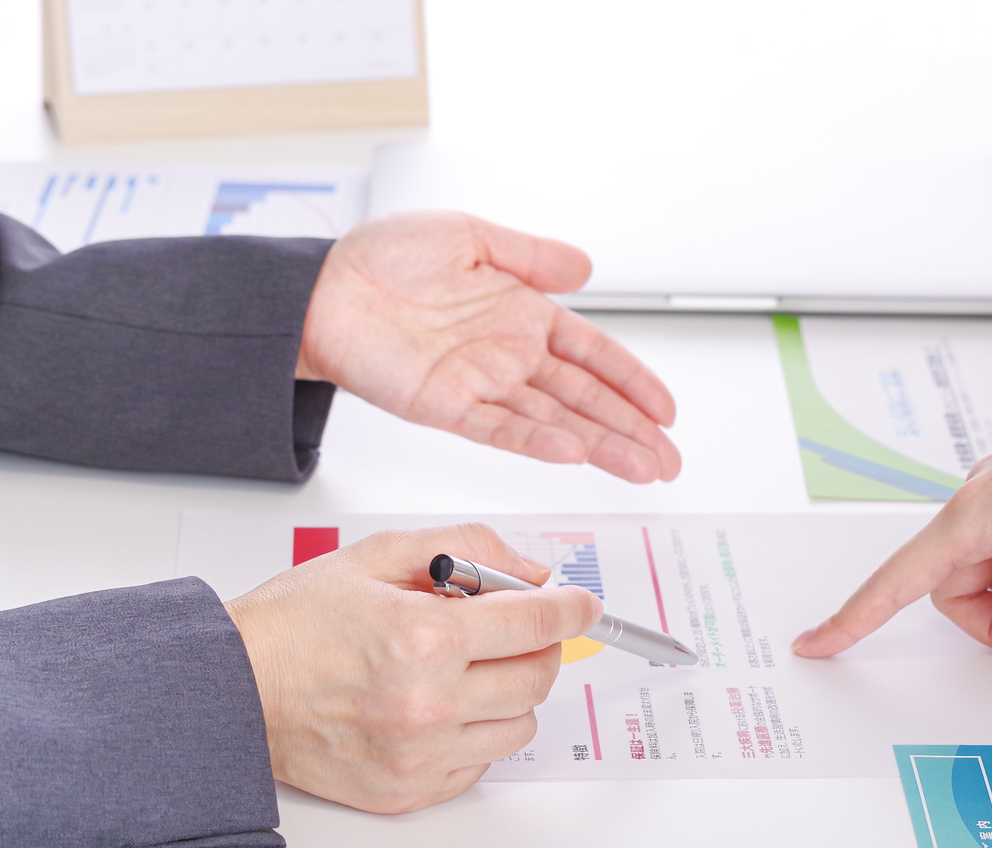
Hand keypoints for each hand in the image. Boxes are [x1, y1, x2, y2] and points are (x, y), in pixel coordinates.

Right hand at [224, 523, 599, 812]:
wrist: (232, 691)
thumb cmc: (293, 626)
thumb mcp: (377, 557)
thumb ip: (465, 550)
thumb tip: (530, 571)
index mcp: (423, 638)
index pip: (535, 624)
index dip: (570, 609)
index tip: (583, 606)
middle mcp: (428, 703)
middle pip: (537, 678)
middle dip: (537, 648)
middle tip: (512, 632)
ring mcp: (420, 754)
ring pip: (517, 727)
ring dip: (508, 694)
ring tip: (466, 672)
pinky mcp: (407, 791)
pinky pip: (480, 766)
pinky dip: (475, 736)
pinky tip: (440, 709)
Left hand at [296, 211, 680, 483]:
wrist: (323, 287)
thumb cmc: (386, 258)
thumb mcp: (471, 235)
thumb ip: (531, 256)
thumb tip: (586, 268)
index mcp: (522, 315)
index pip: (594, 355)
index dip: (633, 382)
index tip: (666, 410)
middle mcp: (509, 356)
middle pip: (585, 399)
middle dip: (631, 429)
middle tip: (668, 459)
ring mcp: (481, 385)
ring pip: (555, 422)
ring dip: (601, 445)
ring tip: (641, 467)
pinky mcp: (447, 406)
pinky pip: (500, 427)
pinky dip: (537, 440)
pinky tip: (573, 452)